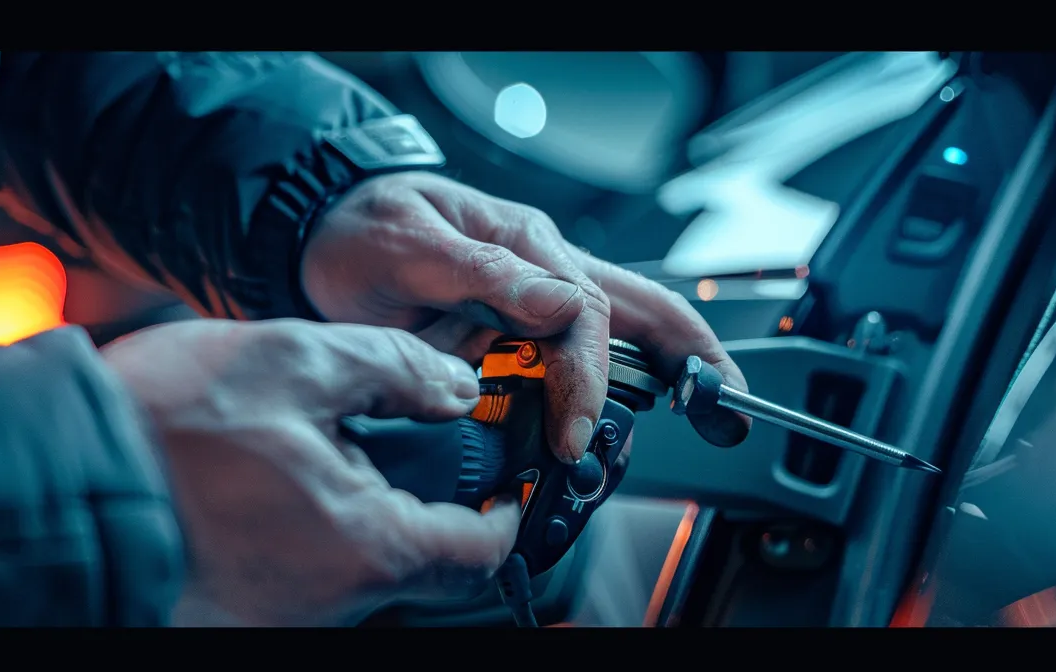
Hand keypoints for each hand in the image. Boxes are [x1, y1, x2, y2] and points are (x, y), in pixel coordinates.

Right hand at [101, 318, 518, 626]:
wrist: (48, 480)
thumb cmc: (161, 424)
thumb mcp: (294, 359)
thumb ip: (394, 370)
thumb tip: (456, 389)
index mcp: (367, 546)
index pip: (477, 555)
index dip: (502, 515)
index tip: (502, 485)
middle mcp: (331, 603)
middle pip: (411, 563)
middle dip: (408, 504)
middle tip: (370, 442)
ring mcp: (280, 618)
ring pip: (347, 570)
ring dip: (339, 515)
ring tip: (283, 453)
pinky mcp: (233, 617)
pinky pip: (291, 579)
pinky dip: (291, 537)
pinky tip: (247, 489)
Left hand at [303, 172, 751, 462]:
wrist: (326, 237)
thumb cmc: (364, 232)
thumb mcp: (407, 246)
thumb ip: (482, 275)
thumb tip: (561, 302)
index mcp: (528, 247)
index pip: (585, 315)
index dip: (587, 380)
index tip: (571, 433)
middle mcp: (547, 276)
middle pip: (644, 313)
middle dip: (696, 360)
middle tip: (729, 413)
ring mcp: (540, 307)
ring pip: (627, 341)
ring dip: (665, 382)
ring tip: (707, 421)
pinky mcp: (523, 338)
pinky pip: (583, 367)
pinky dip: (618, 397)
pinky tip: (629, 430)